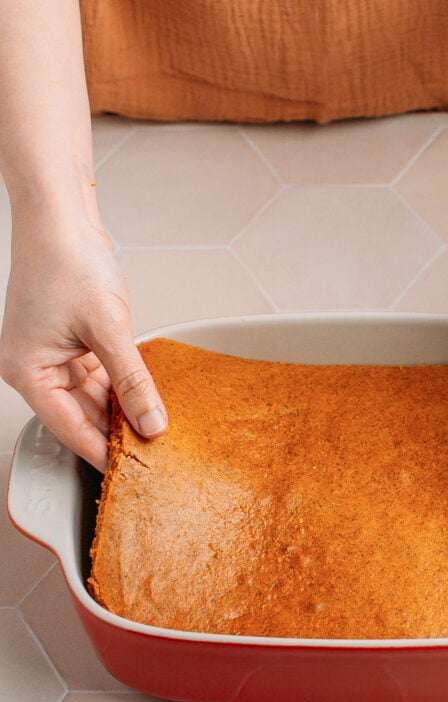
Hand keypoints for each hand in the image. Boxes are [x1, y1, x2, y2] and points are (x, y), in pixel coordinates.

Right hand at [0, 212, 166, 470]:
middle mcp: (35, 368)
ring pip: (92, 398)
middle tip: (156, 452)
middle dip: (117, 430)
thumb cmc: (67, 262)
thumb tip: (151, 424)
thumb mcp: (108, 329)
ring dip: (122, 408)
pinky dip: (121, 385)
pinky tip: (145, 395)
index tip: (135, 476)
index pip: (70, 429)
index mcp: (28, 372)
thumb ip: (132, 382)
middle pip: (81, 415)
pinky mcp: (70, 342)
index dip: (104, 453)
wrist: (62, 217)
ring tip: (156, 426)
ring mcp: (52, 356)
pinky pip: (98, 376)